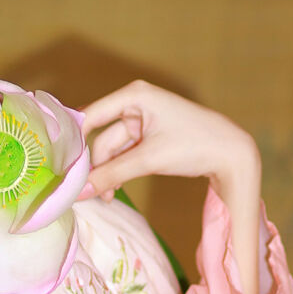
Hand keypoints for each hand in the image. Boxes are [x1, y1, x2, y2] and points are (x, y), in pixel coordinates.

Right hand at [73, 79, 263, 293]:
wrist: (233, 154)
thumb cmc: (195, 145)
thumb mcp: (149, 159)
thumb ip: (112, 174)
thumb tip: (80, 193)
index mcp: (134, 95)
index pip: (91, 116)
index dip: (74, 141)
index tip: (59, 166)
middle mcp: (136, 104)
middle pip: (103, 138)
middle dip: (96, 166)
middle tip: (86, 194)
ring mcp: (144, 121)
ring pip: (114, 150)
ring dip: (108, 173)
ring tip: (105, 198)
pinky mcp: (151, 137)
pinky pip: (126, 155)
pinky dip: (120, 171)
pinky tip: (114, 191)